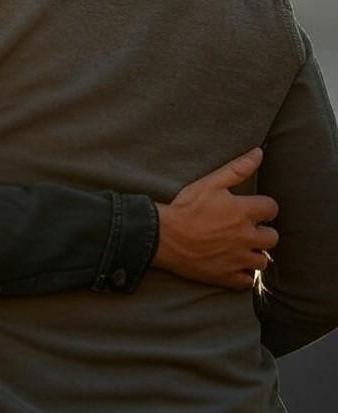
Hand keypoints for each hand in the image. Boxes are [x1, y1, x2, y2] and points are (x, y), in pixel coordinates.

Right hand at [154, 147, 278, 289]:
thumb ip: (237, 169)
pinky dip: (242, 274)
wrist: (162, 236)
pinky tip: (231, 264)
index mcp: (244, 212)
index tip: (250, 208)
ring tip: (238, 247)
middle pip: (272, 237)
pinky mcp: (227, 276)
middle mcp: (246, 237)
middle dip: (261, 232)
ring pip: (261, 260)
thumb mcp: (209, 183)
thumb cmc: (185, 208)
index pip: (272, 209)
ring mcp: (238, 259)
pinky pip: (247, 280)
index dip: (262, 207)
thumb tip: (259, 153)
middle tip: (243, 229)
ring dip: (253, 254)